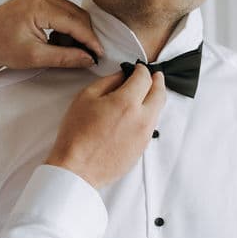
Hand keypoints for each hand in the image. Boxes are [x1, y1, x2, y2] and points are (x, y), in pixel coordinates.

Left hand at [0, 0, 102, 69]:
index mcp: (40, 6)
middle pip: (78, 15)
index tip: (100, 55)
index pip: (76, 23)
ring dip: (77, 32)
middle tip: (89, 57)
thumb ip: (64, 57)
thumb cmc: (1, 45)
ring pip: (73, 13)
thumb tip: (88, 59)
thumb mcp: (34, 57)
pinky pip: (64, 11)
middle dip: (86, 36)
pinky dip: (67, 27)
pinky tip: (60, 41)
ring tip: (70, 51)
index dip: (90, 40)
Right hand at [45, 64, 165, 187]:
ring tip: (146, 93)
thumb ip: (108, 82)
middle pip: (159, 93)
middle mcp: (142, 118)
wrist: (77, 169)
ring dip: (154, 98)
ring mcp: (144, 135)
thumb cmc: (76, 134)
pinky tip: (137, 114)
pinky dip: (149, 115)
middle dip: (157, 81)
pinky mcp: (142, 148)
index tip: (138, 68)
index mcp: (127, 102)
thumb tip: (121, 76)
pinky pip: (151, 126)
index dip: (142, 69)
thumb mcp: (85, 98)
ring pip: (158, 110)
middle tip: (154, 75)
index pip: (144, 78)